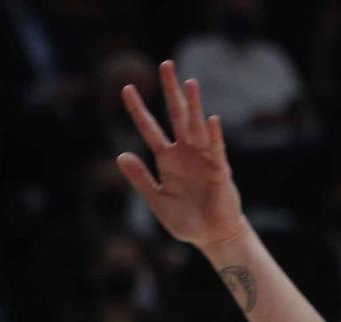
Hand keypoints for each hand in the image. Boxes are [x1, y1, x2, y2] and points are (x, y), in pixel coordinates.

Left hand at [115, 60, 244, 249]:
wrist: (212, 237)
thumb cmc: (186, 221)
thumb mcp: (157, 201)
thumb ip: (140, 179)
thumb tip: (120, 155)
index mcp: (167, 160)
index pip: (150, 129)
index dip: (138, 109)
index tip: (126, 88)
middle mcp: (185, 153)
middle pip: (176, 116)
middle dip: (170, 91)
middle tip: (166, 64)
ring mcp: (203, 158)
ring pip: (196, 126)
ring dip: (193, 105)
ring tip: (189, 83)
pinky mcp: (220, 170)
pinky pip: (216, 150)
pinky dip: (213, 135)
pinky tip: (210, 119)